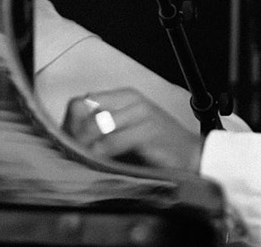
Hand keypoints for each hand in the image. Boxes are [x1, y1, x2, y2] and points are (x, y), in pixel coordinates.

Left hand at [63, 89, 204, 171]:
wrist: (192, 155)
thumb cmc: (157, 146)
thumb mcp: (128, 130)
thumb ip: (104, 127)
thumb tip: (70, 134)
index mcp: (124, 96)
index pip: (83, 101)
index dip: (71, 122)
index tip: (67, 142)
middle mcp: (131, 100)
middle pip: (86, 112)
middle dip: (74, 136)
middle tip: (71, 154)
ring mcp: (140, 114)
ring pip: (96, 126)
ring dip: (85, 146)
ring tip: (81, 160)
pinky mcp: (147, 131)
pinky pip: (112, 142)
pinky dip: (100, 155)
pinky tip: (98, 164)